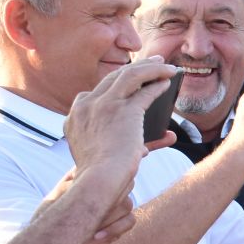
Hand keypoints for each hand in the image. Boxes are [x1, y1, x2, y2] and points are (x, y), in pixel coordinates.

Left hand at [36, 172, 136, 243]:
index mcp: (89, 182)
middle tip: (88, 212)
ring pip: (127, 204)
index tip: (83, 191)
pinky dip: (115, 228)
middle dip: (107, 199)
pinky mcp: (116, 229)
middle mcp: (104, 194)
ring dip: (109, 216)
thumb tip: (84, 173)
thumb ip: (68, 186)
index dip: (101, 179)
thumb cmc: (48, 224)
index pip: (107, 170)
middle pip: (122, 185)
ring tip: (89, 227)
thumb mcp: (54, 200)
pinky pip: (130, 220)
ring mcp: (112, 211)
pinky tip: (96, 236)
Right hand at [64, 59, 169, 192]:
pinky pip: (144, 91)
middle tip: (152, 62)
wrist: (99, 181)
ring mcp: (104, 105)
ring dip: (149, 68)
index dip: (115, 83)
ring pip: (129, 76)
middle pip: (113, 78)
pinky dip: (157, 84)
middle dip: (135, 67)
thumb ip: (138, 141)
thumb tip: (166, 135)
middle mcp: (86, 105)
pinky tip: (168, 82)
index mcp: (75, 116)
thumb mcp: (113, 155)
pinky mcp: (124, 110)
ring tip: (165, 65)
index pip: (95, 92)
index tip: (129, 79)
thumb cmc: (104, 175)